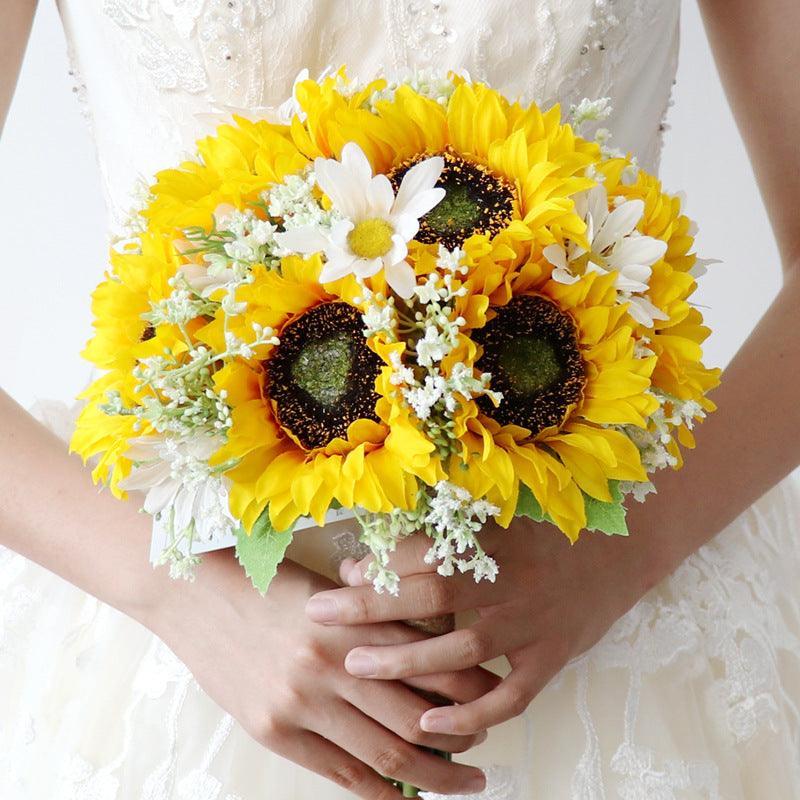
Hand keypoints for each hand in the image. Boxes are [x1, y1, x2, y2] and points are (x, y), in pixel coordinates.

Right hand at [147, 550, 494, 797]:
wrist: (194, 594)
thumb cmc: (268, 585)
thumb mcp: (330, 591)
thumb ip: (377, 619)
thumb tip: (431, 654)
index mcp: (356, 619)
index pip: (434, 661)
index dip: (473, 688)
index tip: (494, 700)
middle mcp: (335, 662)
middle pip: (420, 717)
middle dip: (462, 740)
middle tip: (482, 752)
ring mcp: (302, 700)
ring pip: (387, 754)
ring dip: (432, 776)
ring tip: (460, 784)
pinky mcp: (273, 729)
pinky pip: (340, 772)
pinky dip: (380, 793)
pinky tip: (404, 799)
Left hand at [307, 519, 667, 735]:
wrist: (616, 555)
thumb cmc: (542, 535)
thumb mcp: (493, 523)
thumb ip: (433, 538)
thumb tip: (369, 561)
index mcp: (492, 545)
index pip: (424, 556)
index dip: (377, 569)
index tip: (336, 580)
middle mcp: (508, 585)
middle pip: (433, 599)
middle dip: (374, 612)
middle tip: (324, 625)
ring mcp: (531, 626)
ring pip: (463, 650)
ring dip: (409, 663)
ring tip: (358, 669)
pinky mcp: (550, 660)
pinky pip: (509, 696)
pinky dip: (470, 713)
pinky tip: (429, 726)